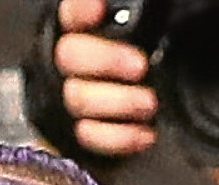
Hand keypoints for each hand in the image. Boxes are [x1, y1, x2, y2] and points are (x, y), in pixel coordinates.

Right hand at [51, 0, 158, 157]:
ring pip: (79, 99)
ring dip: (118, 102)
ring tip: (149, 103)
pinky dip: (121, 137)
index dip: (80, 11)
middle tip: (140, 66)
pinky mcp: (79, 131)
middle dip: (106, 60)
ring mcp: (69, 98)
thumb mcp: (141, 31)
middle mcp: (69, 62)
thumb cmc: (137, 56)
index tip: (98, 9)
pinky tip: (145, 133)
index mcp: (80, 29)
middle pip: (69, 56)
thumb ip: (137, 16)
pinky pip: (90, 136)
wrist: (132, 102)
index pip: (71, 14)